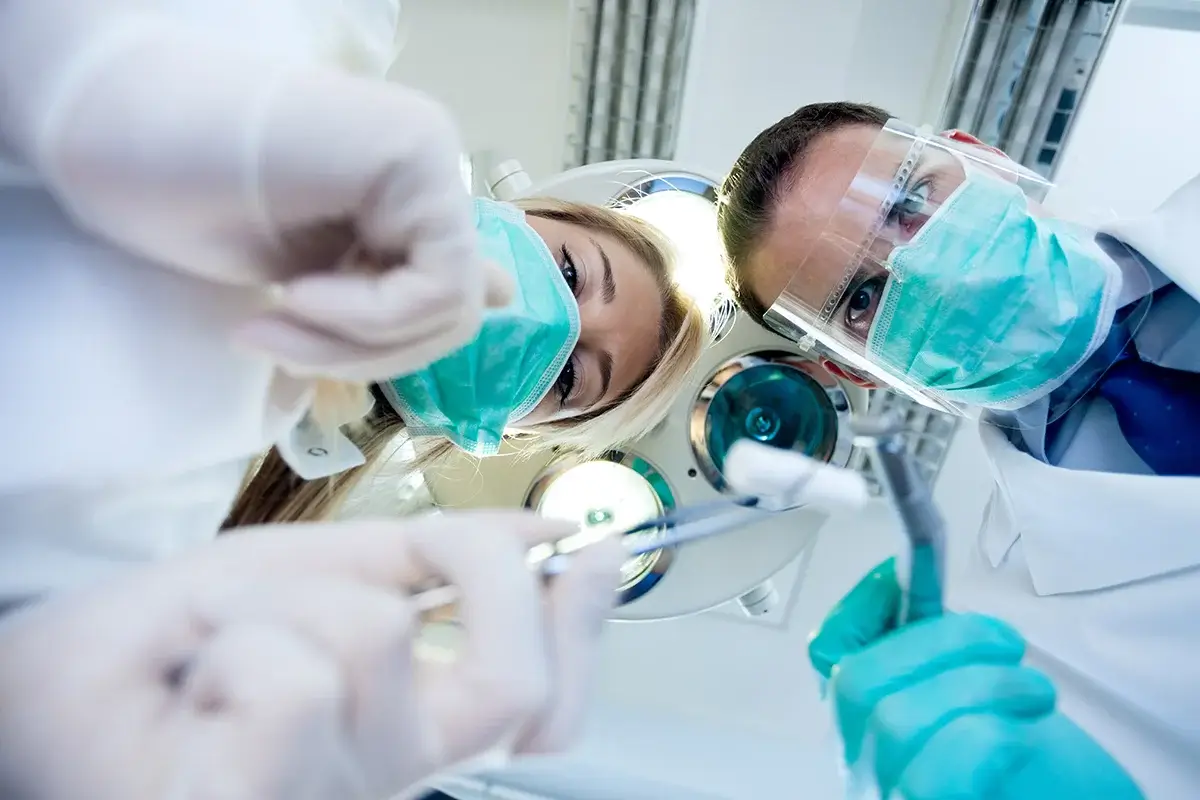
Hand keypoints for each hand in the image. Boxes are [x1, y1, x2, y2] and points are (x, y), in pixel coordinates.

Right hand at [0, 2, 512, 381]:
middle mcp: (430, 173)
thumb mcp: (312, 270)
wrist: (112, 129)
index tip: (298, 333)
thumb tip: (503, 292)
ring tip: (270, 321)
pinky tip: (292, 293)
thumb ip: (401, 281)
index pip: (451, 297)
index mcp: (407, 198)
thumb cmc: (188, 197)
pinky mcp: (418, 156)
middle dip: (365, 357)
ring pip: (451, 309)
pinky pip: (435, 284)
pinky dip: (365, 317)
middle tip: (269, 344)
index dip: (397, 341)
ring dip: (352, 345)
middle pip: (456, 315)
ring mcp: (429, 159)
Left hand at [0, 512, 623, 798]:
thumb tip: (541, 532)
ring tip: (224, 629)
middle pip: (510, 687)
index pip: (542, 707)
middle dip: (481, 574)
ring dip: (280, 595)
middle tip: (426, 545)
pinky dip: (239, 634)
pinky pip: (295, 676)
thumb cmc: (165, 647)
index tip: (585, 547)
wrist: (38, 693)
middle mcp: (382, 778)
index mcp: (402, 728)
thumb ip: (418, 559)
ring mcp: (325, 798)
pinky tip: (200, 676)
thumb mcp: (307, 575)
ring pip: (371, 638)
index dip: (584, 625)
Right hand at [811, 562, 1141, 798]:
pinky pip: (935, 777)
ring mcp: (889, 796)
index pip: (826, 653)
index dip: (861, 605)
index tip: (913, 576)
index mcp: (869, 719)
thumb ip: (943, 651)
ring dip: (982, 686)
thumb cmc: (1040, 767)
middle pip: (855, 681)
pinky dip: (990, 738)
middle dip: (939, 640)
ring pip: (896, 721)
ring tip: (1036, 692)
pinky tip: (1025, 738)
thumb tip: (914, 573)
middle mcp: (863, 763)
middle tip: (1007, 643)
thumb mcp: (986, 693)